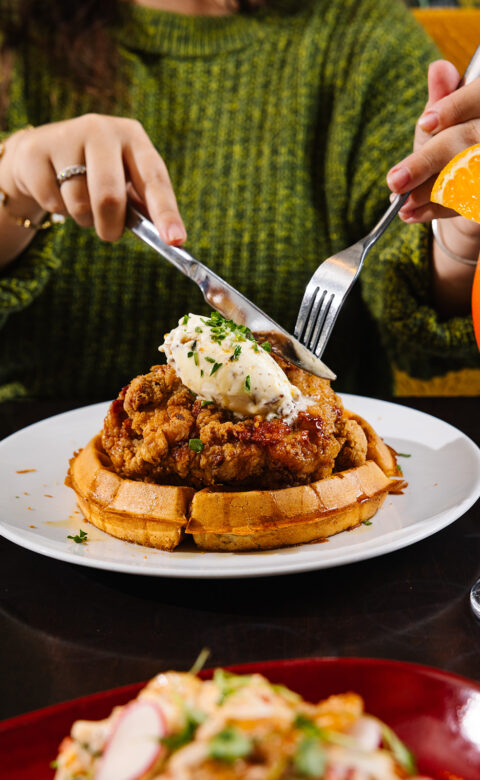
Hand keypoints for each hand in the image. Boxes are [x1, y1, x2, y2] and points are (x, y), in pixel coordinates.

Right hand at [0, 114, 186, 244]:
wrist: (41, 152)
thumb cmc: (96, 173)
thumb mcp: (125, 181)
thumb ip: (143, 205)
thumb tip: (168, 238)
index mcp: (133, 137)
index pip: (155, 179)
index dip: (166, 213)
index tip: (175, 241)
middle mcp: (102, 129)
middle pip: (109, 196)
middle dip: (111, 226)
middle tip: (110, 235)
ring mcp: (66, 136)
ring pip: (78, 203)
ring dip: (83, 218)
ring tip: (80, 202)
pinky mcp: (36, 151)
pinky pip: (53, 202)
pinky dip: (58, 209)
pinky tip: (57, 191)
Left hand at [386, 60, 479, 246]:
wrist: (469, 194)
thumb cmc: (454, 149)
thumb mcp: (443, 121)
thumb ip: (442, 99)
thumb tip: (438, 69)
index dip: (455, 107)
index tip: (426, 123)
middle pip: (468, 139)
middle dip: (427, 162)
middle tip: (395, 180)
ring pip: (466, 175)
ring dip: (427, 192)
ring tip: (400, 202)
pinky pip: (467, 203)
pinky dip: (435, 210)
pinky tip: (411, 214)